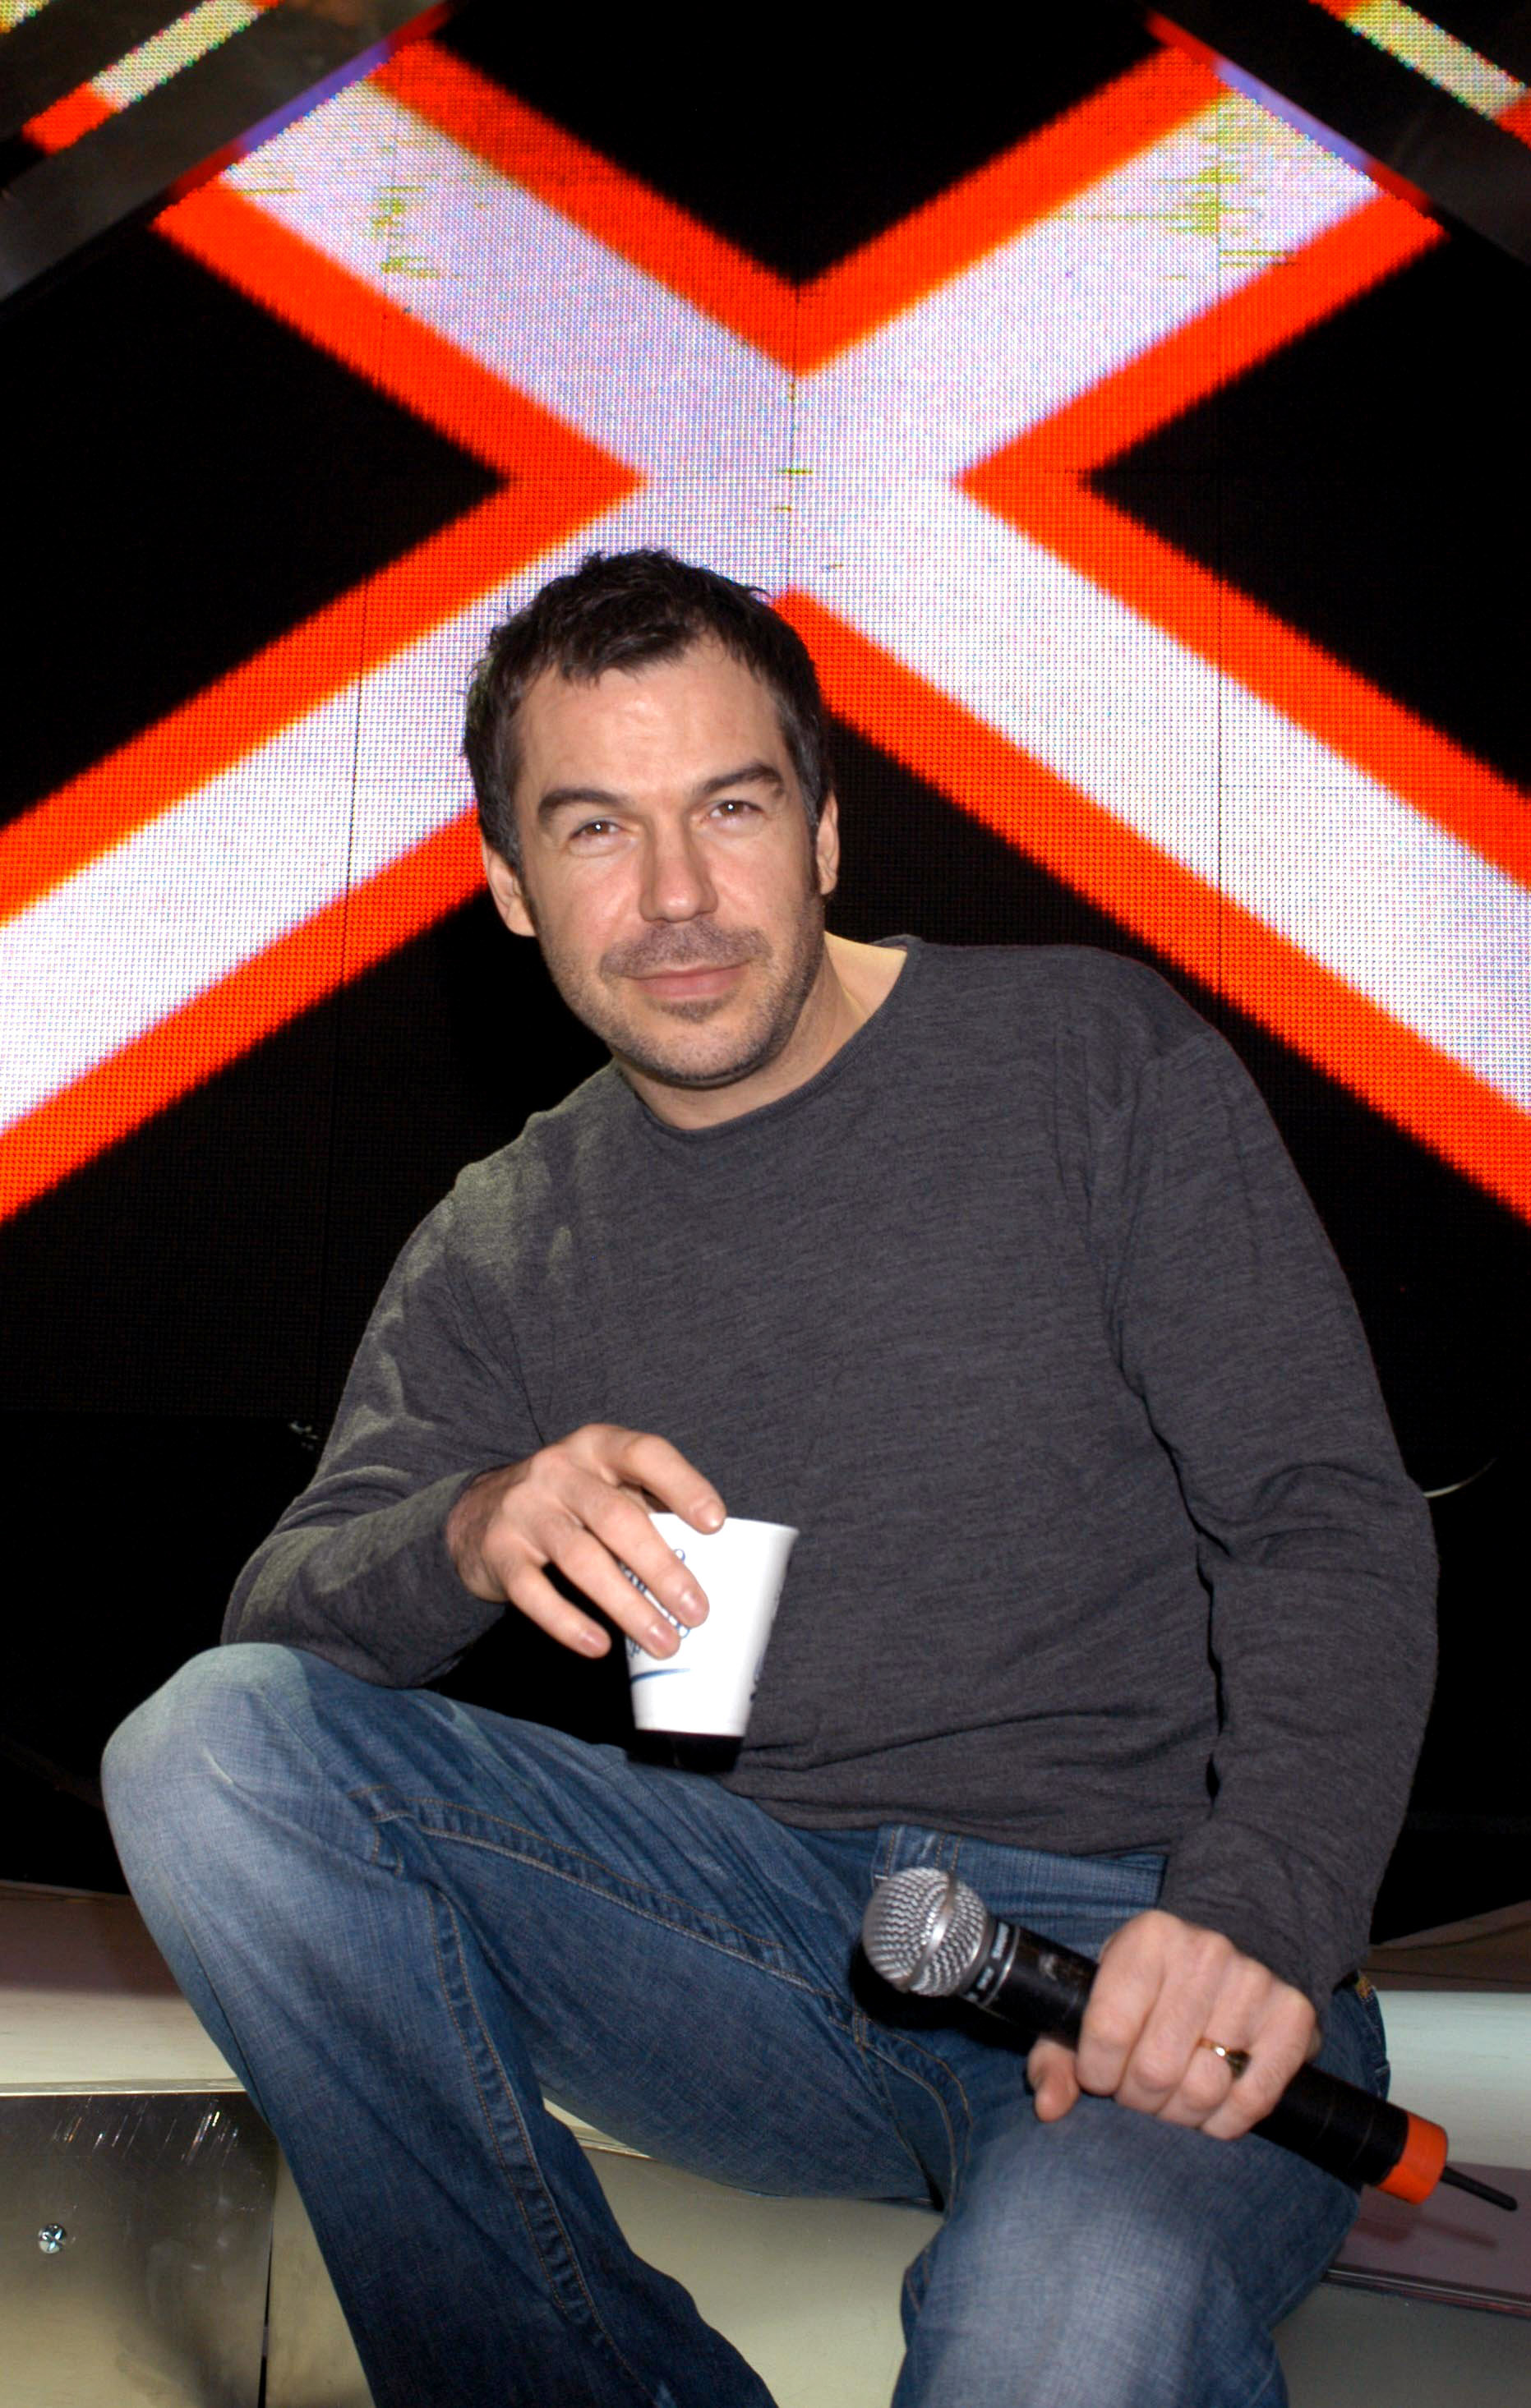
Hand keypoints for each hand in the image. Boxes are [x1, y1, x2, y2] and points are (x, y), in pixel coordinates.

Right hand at [444, 1425, 723, 1658]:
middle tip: (697, 1610)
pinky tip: (599, 1646)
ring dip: (628, 1606)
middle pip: (617, 1517)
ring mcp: (525, 1510)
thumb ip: (645, 1506)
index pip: (644, 1454)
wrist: (478, 1512)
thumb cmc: (568, 1502)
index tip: (715, 1523)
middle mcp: (559, 1470)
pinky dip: (568, 1622)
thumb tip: (707, 1562)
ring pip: (582, 1559)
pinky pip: (534, 1592)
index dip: (682, 1485)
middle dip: (662, 1567)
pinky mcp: (499, 1551)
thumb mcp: (603, 1484)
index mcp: (597, 1446)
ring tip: (664, 1640)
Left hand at [1027, 1909, 1317, 2141]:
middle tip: (1138, 2090)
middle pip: (1156, 2069)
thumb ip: (1058, 2053)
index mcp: (1148, 1939)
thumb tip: (1049, 2107)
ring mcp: (1254, 1984)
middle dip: (1138, 2098)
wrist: (1241, 1942)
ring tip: (1172, 2099)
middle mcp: (1204, 1953)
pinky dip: (1225, 2122)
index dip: (1097, 2071)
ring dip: (1180, 2114)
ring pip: (1204, 2090)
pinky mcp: (1293, 2018)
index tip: (1100, 2073)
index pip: (1109, 2029)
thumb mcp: (1098, 1997)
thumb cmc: (1153, 1984)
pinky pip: (1252, 2100)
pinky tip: (1211, 2109)